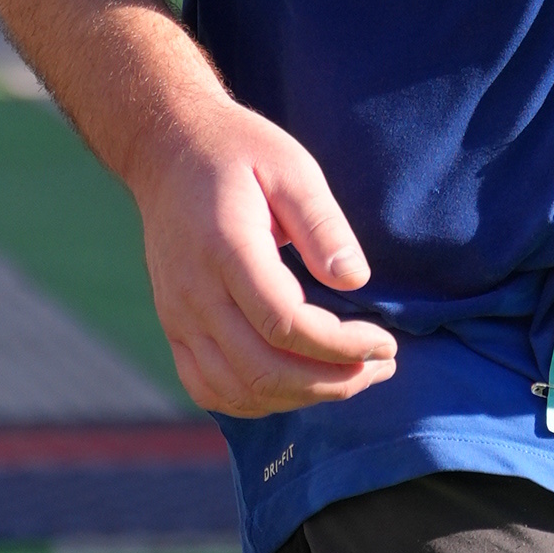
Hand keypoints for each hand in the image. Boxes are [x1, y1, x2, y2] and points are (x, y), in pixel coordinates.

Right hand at [131, 92, 399, 417]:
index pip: (286, 325)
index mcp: (226, 249)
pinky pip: (209, 388)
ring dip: (302, 397)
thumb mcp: (291, 167)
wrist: (167, 151)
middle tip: (381, 366)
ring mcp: (177, 316)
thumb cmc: (238, 153)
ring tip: (351, 377)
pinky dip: (257, 402)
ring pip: (239, 390)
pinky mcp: (173, 327)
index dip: (342, 346)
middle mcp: (194, 292)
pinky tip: (298, 386)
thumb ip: (323, 225)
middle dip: (333, 380)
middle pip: (264, 369)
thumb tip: (354, 281)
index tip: (386, 342)